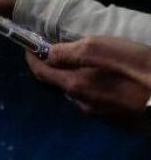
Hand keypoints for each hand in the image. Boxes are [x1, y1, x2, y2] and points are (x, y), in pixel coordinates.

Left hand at [26, 36, 150, 120]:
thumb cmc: (137, 66)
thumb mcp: (100, 48)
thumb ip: (69, 52)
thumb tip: (48, 53)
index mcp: (76, 87)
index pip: (41, 73)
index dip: (32, 58)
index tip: (29, 47)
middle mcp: (85, 105)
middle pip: (60, 84)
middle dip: (55, 67)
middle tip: (58, 51)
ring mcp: (103, 115)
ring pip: (80, 93)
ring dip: (76, 77)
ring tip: (85, 63)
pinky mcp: (120, 119)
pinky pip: (98, 100)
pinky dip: (94, 87)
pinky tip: (107, 78)